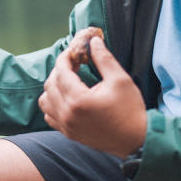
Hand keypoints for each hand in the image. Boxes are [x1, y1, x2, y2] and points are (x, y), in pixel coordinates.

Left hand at [39, 35, 145, 157]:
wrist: (136, 140)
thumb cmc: (130, 109)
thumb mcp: (120, 79)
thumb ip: (104, 58)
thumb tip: (93, 41)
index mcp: (78, 100)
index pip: (61, 72)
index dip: (65, 57)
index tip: (74, 50)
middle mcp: (67, 114)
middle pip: (50, 84)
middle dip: (59, 70)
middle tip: (74, 63)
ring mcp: (66, 126)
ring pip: (45, 101)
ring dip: (53, 87)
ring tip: (69, 80)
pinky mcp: (69, 134)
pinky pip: (49, 116)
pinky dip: (53, 104)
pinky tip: (68, 98)